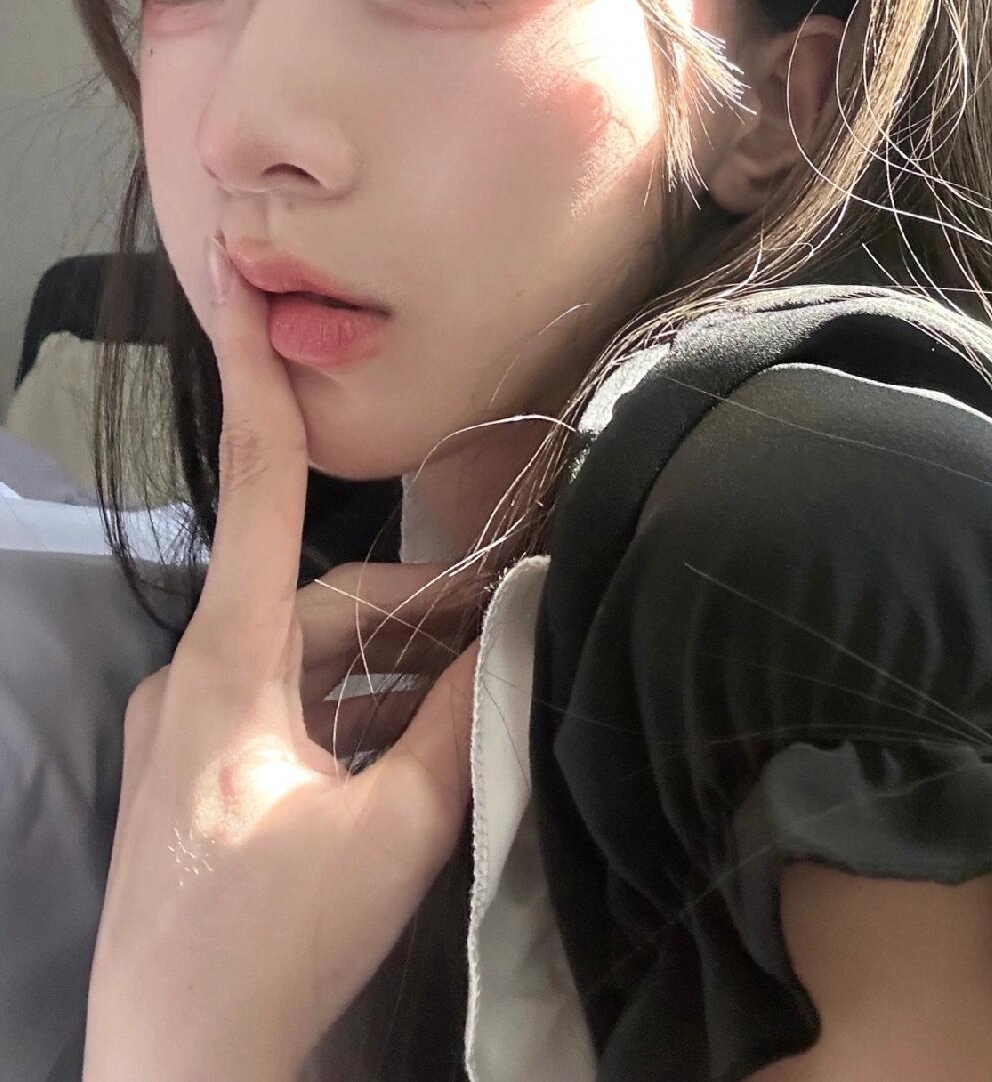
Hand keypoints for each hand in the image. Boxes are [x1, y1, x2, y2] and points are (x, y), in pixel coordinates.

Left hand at [82, 235, 477, 1081]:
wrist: (174, 1077)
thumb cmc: (265, 955)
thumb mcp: (392, 837)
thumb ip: (458, 723)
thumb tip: (513, 630)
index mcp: (227, 668)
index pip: (254, 491)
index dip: (256, 380)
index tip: (242, 289)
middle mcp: (198, 680)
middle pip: (326, 602)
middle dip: (421, 609)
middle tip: (516, 622)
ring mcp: (194, 732)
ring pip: (317, 661)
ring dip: (397, 671)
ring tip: (483, 693)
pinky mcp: (204, 778)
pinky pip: (296, 712)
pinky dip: (362, 714)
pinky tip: (425, 745)